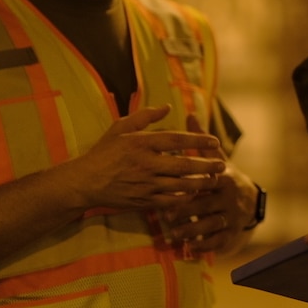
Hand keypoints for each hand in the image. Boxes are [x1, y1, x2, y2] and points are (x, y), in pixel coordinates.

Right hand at [63, 105, 225, 211]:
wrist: (85, 182)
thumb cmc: (104, 152)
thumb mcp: (121, 127)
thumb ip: (145, 116)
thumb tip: (168, 107)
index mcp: (142, 143)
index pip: (177, 139)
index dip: (198, 140)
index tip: (215, 141)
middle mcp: (146, 164)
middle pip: (185, 164)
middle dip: (207, 165)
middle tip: (222, 164)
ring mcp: (145, 184)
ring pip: (181, 185)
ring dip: (201, 183)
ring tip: (215, 180)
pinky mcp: (144, 200)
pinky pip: (171, 201)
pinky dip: (185, 198)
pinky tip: (195, 193)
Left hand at [162, 114, 258, 257]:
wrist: (250, 201)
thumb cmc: (224, 177)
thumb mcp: (217, 158)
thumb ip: (201, 140)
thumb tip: (188, 113)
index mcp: (224, 179)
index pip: (207, 182)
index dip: (191, 186)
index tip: (171, 189)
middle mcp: (229, 198)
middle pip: (206, 205)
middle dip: (187, 212)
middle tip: (166, 216)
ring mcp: (231, 217)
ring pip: (210, 225)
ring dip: (192, 231)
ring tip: (174, 234)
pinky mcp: (231, 233)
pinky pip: (218, 241)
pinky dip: (204, 245)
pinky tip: (190, 246)